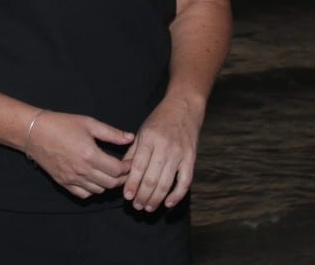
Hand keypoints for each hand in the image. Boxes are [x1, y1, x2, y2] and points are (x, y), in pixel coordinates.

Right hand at [25, 111, 134, 199]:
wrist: (36, 132)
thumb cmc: (62, 124)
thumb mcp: (89, 123)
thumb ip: (111, 133)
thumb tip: (130, 138)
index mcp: (90, 154)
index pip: (117, 170)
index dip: (127, 168)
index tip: (131, 162)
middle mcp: (82, 170)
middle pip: (111, 183)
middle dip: (122, 178)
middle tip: (125, 170)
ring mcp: (72, 179)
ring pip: (99, 191)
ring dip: (108, 184)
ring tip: (111, 173)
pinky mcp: (64, 183)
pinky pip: (84, 194)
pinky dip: (93, 189)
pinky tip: (95, 179)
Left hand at [122, 94, 203, 211]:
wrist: (184, 107)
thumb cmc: (159, 119)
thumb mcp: (142, 131)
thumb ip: (133, 152)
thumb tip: (123, 172)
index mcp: (149, 138)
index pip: (138, 167)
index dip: (132, 184)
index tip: (126, 197)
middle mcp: (164, 146)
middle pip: (152, 178)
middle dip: (143, 195)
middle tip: (136, 206)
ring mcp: (179, 153)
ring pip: (166, 183)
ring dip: (156, 199)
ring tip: (148, 207)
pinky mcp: (191, 158)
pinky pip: (185, 182)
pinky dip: (177, 195)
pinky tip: (168, 203)